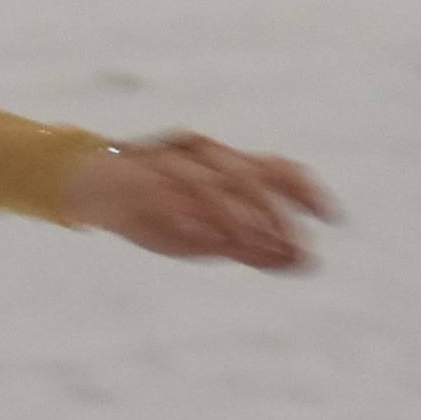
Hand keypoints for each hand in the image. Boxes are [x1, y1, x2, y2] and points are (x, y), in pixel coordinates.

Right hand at [59, 129, 335, 271]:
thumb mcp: (206, 236)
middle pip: (250, 177)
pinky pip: (167, 196)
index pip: (277, 169)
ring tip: (253, 248)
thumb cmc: (151, 209)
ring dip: (236, 218)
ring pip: (213, 185)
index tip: (333, 219)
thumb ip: (251, 246)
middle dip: (276, 214)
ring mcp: (170, 164)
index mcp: (224, 164)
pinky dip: (187, 216)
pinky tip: (204, 240)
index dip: (307, 192)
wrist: (86, 184)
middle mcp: (203, 157)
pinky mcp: (138, 179)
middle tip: (295, 248)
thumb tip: (301, 263)